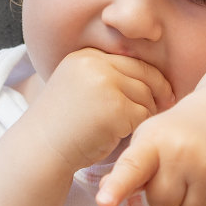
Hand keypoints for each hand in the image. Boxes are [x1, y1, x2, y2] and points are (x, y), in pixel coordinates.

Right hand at [26, 48, 173, 174]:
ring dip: (146, 114)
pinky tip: (125, 137)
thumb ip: (103, 77)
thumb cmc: (61, 127)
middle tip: (165, 108)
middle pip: (143, 74)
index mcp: (87, 56)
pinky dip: (138, 129)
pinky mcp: (115, 108)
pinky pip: (143, 116)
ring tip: (133, 128)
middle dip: (158, 93)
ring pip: (146, 96)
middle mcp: (96, 64)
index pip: (130, 60)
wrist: (40, 149)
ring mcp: (106, 85)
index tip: (160, 93)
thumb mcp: (77, 88)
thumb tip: (150, 78)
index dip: (150, 77)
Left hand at [96, 92, 205, 205]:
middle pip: (162, 204)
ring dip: (192, 205)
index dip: (117, 187)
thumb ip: (128, 170)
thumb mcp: (149, 141)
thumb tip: (105, 196)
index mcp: (154, 140)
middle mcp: (183, 150)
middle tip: (181, 172)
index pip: (132, 168)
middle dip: (169, 196)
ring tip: (199, 176)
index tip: (104, 203)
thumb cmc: (178, 134)